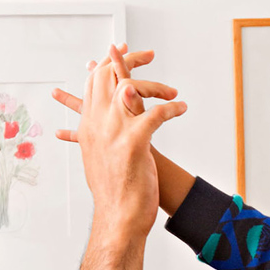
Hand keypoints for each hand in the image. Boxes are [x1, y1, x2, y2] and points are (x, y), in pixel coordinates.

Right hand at [52, 46, 184, 236]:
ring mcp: (113, 133)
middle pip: (108, 76)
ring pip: (131, 89)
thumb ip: (103, 133)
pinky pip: (156, 113)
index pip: (93, 82)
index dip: (108, 63)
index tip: (123, 51)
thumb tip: (110, 123)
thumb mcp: (101, 157)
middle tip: (149, 55)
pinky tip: (182, 107)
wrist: (118, 217)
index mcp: (88, 127)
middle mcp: (96, 125)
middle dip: (129, 60)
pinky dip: (172, 107)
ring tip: (172, 93)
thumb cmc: (115, 191)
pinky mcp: (133, 143)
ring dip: (155, 86)